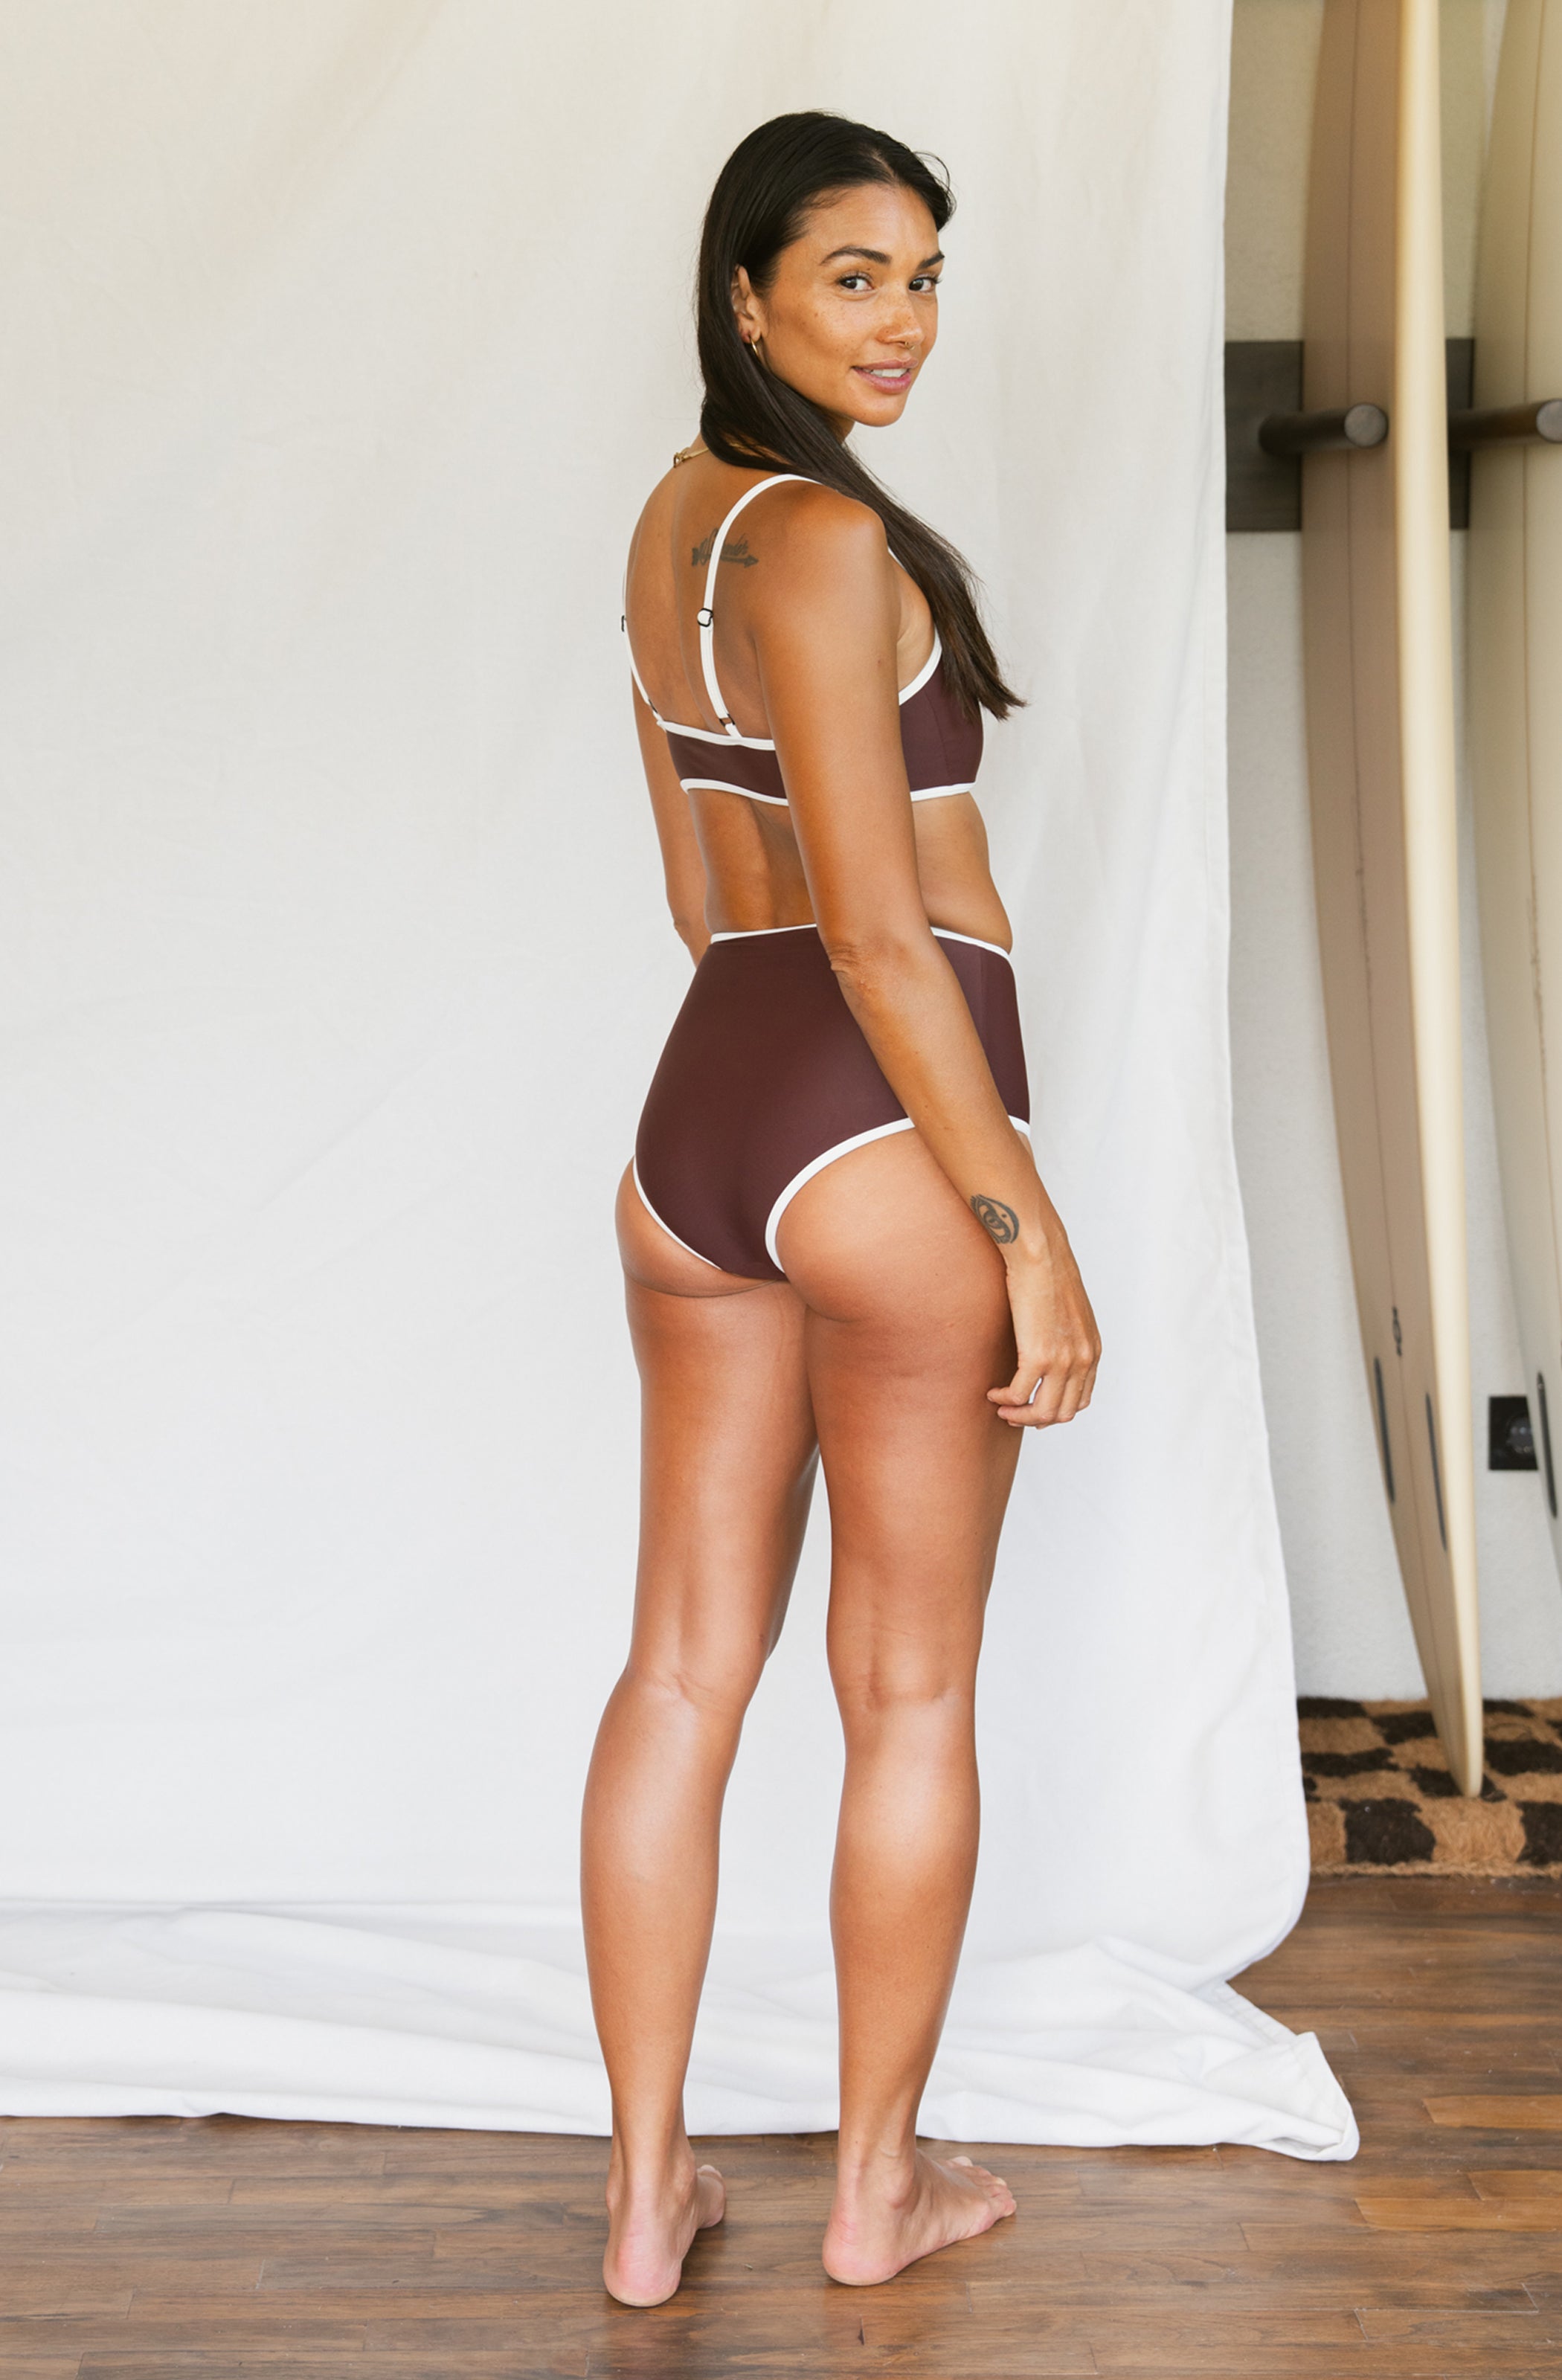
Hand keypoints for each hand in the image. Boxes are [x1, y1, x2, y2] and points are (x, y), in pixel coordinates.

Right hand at [987, 1231, 1099, 1428]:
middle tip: (1013, 1413)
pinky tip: (993, 1392)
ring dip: (1019, 1416)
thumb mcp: (1070, 1312)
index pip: (1079, 1400)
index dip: (1054, 1410)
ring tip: (1001, 1408)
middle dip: (1035, 1419)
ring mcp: (1062, 1361)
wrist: (1041, 1255)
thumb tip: (1048, 1347)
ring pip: (1043, 1412)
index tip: (1032, 1406)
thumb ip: (1067, 1336)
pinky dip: (1004, 1400)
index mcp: (1092, 1351)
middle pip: (1062, 1412)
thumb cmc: (1049, 1274)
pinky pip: (1019, 1395)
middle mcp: (1082, 1360)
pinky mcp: (1037, 1356)